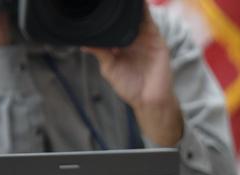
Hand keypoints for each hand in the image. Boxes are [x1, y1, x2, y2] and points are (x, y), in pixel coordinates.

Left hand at [83, 7, 183, 145]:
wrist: (150, 101)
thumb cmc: (130, 88)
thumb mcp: (109, 69)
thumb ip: (100, 53)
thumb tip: (83, 44)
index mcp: (120, 44)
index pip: (113, 25)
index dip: (106, 15)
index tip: (95, 4)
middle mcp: (133, 39)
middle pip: (125, 17)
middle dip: (117, 6)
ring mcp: (145, 38)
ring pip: (137, 15)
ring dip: (130, 6)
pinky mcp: (156, 40)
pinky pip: (150, 21)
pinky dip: (143, 10)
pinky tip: (137, 3)